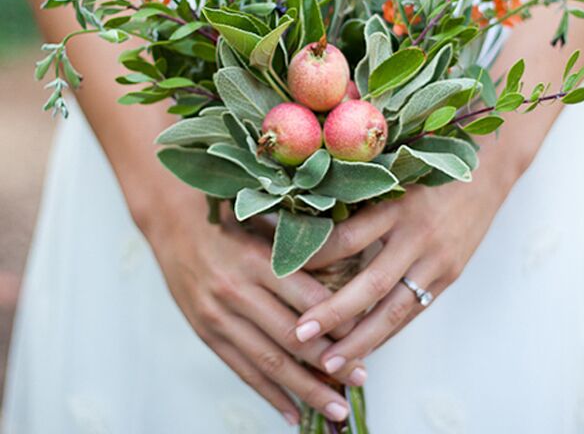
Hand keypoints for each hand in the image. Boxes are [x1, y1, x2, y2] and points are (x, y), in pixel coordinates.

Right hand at [145, 190, 366, 424]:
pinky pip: (242, 370)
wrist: (172, 220)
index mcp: (257, 258)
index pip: (306, 297)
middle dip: (330, 362)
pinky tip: (293, 413)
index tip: (366, 333)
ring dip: (305, 389)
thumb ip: (297, 245)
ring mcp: (219, 316)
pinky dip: (269, 394)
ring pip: (268, 361)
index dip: (338, 319)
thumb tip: (347, 266)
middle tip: (361, 377)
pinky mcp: (206, 333)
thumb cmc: (228, 214)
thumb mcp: (263, 220)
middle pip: (291, 336)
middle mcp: (237, 291)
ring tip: (336, 408)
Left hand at [293, 160, 513, 373]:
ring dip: (360, 341)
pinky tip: (364, 350)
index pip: (348, 238)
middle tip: (298, 335)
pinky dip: (387, 333)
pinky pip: (413, 311)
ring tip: (329, 363)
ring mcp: (436, 260)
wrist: (486, 172)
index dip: (316, 258)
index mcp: (396, 206)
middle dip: (333, 314)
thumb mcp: (394, 176)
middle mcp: (416, 236)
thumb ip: (360, 199)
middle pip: (370, 284)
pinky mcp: (449, 275)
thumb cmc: (429, 168)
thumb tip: (308, 220)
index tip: (283, 272)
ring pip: (394, 309)